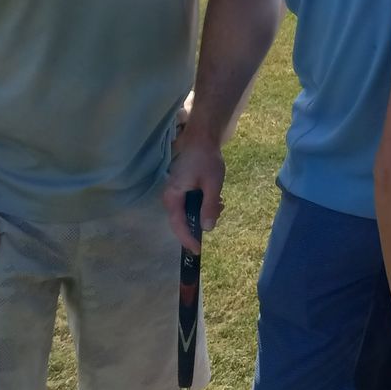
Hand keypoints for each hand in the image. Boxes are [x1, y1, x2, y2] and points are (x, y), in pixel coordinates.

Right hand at [161, 136, 224, 252]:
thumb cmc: (206, 159)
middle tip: (218, 211)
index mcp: (173, 196)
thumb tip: (207, 228)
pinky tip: (216, 199)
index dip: (187, 239)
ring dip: (205, 212)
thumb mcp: (212, 184)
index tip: (198, 251)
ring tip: (220, 203)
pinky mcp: (182, 189)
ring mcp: (176, 193)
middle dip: (201, 221)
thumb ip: (208, 207)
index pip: (178, 225)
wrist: (202, 138)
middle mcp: (170, 197)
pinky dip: (204, 204)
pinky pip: (191, 204)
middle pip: (183, 220)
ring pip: (189, 212)